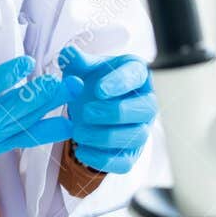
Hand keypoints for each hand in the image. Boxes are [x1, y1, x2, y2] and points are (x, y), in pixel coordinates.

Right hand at [0, 56, 80, 171]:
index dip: (2, 80)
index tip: (26, 65)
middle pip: (2, 117)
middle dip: (37, 100)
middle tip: (65, 84)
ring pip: (8, 135)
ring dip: (40, 120)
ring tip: (69, 108)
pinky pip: (0, 146)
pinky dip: (25, 135)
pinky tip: (46, 128)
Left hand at [58, 47, 155, 173]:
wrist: (92, 107)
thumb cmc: (92, 83)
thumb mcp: (83, 69)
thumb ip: (76, 61)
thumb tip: (69, 53)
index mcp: (137, 74)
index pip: (136, 76)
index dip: (118, 83)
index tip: (97, 89)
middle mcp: (146, 102)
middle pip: (144, 109)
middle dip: (114, 112)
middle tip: (86, 111)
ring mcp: (142, 129)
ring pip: (135, 137)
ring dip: (105, 136)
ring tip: (78, 131)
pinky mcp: (131, 154)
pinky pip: (125, 163)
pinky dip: (102, 159)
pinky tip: (81, 150)